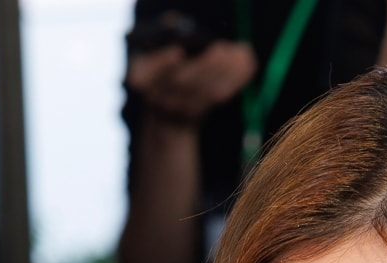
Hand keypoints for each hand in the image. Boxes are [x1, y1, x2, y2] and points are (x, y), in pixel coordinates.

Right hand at [127, 40, 256, 123]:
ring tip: (240, 54)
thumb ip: (161, 33)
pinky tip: (247, 63)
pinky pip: (217, 97)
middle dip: (204, 66)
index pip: (144, 75)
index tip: (178, 51)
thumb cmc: (159, 64)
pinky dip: (234, 80)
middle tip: (221, 50)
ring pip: (204, 92)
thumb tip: (176, 23)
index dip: (162, 64)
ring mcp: (177, 110)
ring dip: (225, 72)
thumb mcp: (152, 46)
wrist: (164, 111)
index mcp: (139, 77)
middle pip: (181, 83)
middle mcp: (156, 97)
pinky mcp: (198, 114)